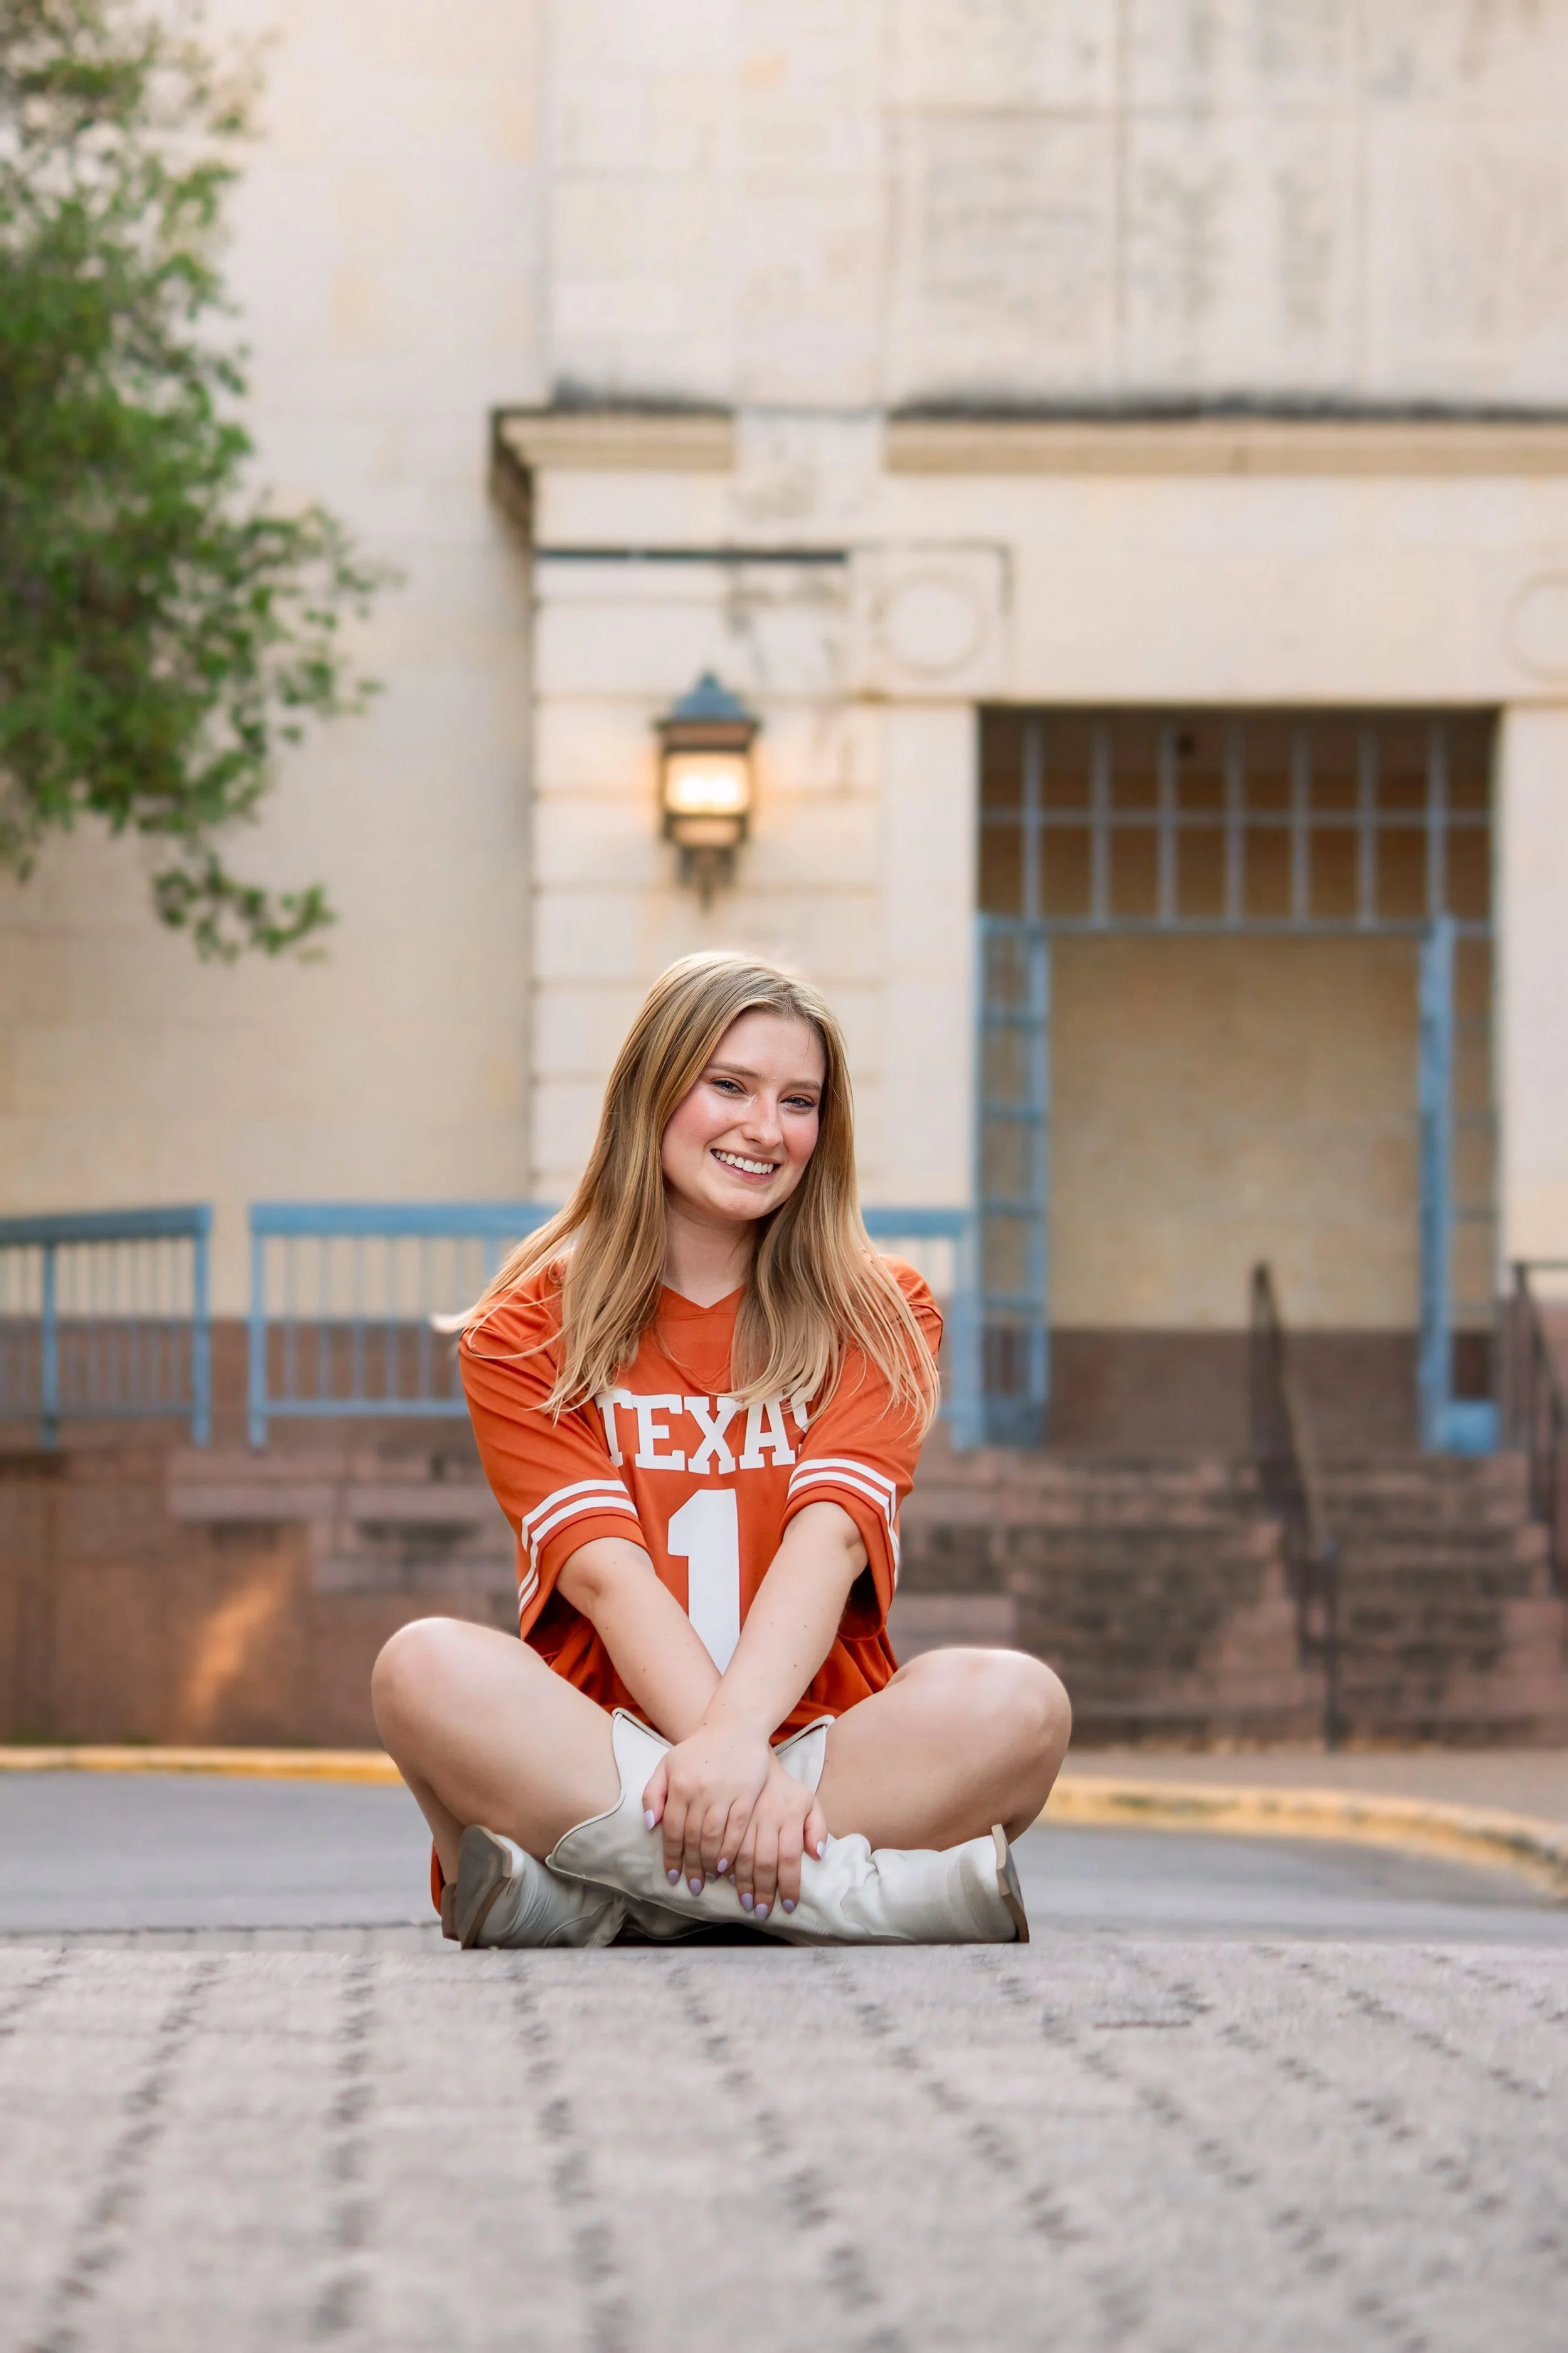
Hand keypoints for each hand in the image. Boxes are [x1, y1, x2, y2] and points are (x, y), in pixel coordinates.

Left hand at [642, 1722, 771, 1899]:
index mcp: (678, 1784)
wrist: (734, 1727)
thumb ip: (653, 1794)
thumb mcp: (667, 1765)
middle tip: (693, 1886)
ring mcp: (724, 1791)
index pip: (673, 1829)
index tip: (672, 1877)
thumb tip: (651, 1826)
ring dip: (710, 1861)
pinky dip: (731, 1848)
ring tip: (709, 1878)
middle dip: (692, 1866)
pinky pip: (738, 1827)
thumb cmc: (697, 1750)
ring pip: (714, 1835)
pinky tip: (727, 1863)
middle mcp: (699, 1789)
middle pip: (693, 1837)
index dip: (672, 1856)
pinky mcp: (747, 1792)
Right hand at [730, 1755, 827, 1920]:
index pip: (789, 1856)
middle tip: (761, 1912)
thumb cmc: (785, 1790)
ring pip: (741, 1855)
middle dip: (763, 1890)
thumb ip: (817, 1827)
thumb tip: (818, 1855)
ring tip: (744, 1903)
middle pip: (764, 1860)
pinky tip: (723, 1878)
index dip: (789, 1884)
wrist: (753, 1759)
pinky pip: (723, 1842)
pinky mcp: (726, 1812)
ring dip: (742, 1882)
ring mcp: (745, 1814)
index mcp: (790, 1814)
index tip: (788, 1906)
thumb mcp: (808, 1801)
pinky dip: (723, 1863)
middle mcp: (767, 1816)